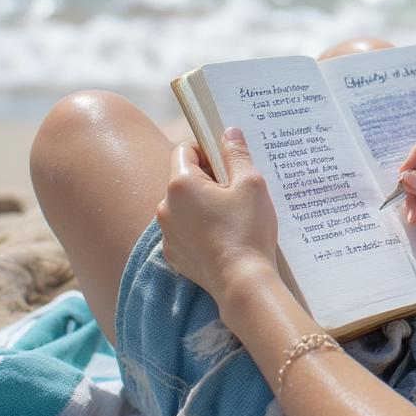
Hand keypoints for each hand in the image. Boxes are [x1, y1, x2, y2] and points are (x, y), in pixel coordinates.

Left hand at [156, 127, 278, 303]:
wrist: (242, 283)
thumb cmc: (247, 230)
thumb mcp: (250, 183)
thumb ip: (236, 153)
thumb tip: (228, 132)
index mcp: (181, 185)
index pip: (185, 149)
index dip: (207, 149)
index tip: (229, 160)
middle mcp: (165, 207)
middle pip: (184, 177)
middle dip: (209, 177)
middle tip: (237, 188)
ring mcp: (167, 233)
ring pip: (184, 204)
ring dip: (204, 202)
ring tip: (233, 214)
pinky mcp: (173, 254)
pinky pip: (184, 228)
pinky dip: (200, 226)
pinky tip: (224, 235)